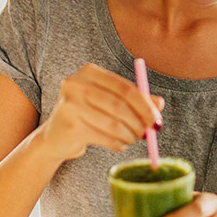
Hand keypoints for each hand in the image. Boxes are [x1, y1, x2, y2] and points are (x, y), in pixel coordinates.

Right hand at [35, 63, 163, 162]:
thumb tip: (160, 103)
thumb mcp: (112, 103)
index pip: (125, 88)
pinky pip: (103, 137)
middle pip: (119, 104)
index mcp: (90, 72)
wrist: (57, 136)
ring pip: (112, 122)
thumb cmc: (89, 115)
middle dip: (139, 121)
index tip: (157, 121)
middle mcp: (76, 84)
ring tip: (132, 139)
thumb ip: (137, 100)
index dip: (145, 105)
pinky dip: (117, 143)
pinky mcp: (69, 124)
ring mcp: (70, 104)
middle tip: (149, 134)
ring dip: (129, 135)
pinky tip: (119, 144)